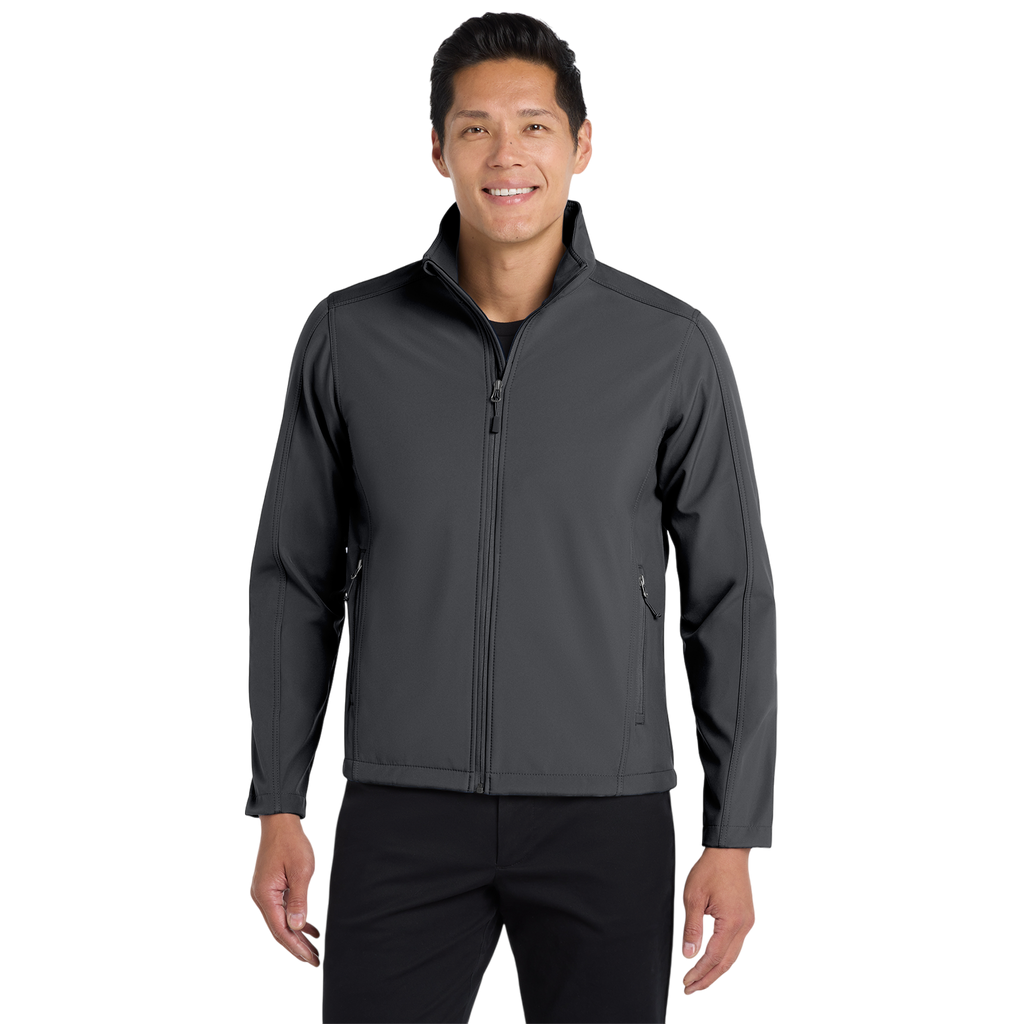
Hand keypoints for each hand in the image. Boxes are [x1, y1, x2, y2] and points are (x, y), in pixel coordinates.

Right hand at [249, 813, 320, 968]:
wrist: (280, 821)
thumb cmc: (289, 841)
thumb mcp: (300, 870)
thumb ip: (298, 900)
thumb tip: (297, 926)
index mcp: (266, 896)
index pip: (282, 931)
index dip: (297, 947)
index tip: (311, 958)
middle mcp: (262, 897)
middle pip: (280, 929)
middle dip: (298, 946)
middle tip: (315, 958)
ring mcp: (266, 892)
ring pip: (282, 920)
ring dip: (298, 934)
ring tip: (314, 946)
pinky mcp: (272, 886)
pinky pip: (283, 909)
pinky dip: (296, 919)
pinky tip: (308, 926)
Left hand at [678, 847, 755, 996]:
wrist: (729, 851)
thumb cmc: (712, 869)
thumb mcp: (694, 897)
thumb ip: (692, 928)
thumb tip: (689, 955)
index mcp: (731, 923)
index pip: (713, 959)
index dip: (698, 974)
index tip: (686, 984)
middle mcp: (743, 927)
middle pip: (725, 963)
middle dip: (707, 978)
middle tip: (691, 989)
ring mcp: (747, 923)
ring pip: (732, 957)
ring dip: (715, 970)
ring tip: (699, 979)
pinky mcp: (746, 918)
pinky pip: (735, 945)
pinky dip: (723, 957)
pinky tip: (712, 960)